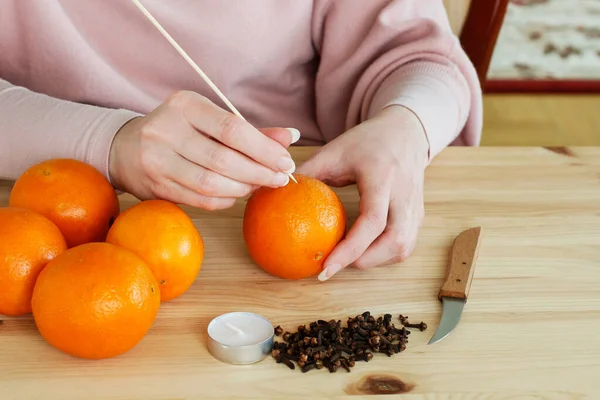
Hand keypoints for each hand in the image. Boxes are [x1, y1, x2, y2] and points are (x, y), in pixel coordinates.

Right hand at [109, 90, 298, 209]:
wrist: (125, 148)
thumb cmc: (179, 131)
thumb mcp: (210, 120)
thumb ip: (250, 130)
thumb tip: (290, 137)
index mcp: (185, 105)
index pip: (232, 128)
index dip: (264, 148)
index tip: (285, 161)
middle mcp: (166, 130)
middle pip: (223, 159)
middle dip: (259, 172)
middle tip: (280, 178)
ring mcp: (157, 160)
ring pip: (212, 183)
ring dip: (244, 188)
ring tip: (260, 185)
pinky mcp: (155, 186)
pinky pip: (200, 199)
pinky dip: (225, 200)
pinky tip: (237, 194)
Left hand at [296, 105, 428, 280]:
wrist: (405, 131)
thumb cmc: (366, 141)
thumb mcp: (334, 151)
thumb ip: (308, 172)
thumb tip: (276, 194)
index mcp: (383, 176)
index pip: (372, 221)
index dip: (350, 249)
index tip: (325, 268)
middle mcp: (404, 193)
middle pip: (395, 240)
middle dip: (364, 261)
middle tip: (334, 266)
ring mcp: (415, 205)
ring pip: (404, 246)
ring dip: (376, 260)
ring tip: (348, 260)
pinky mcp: (419, 213)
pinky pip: (407, 243)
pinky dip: (386, 254)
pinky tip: (366, 252)